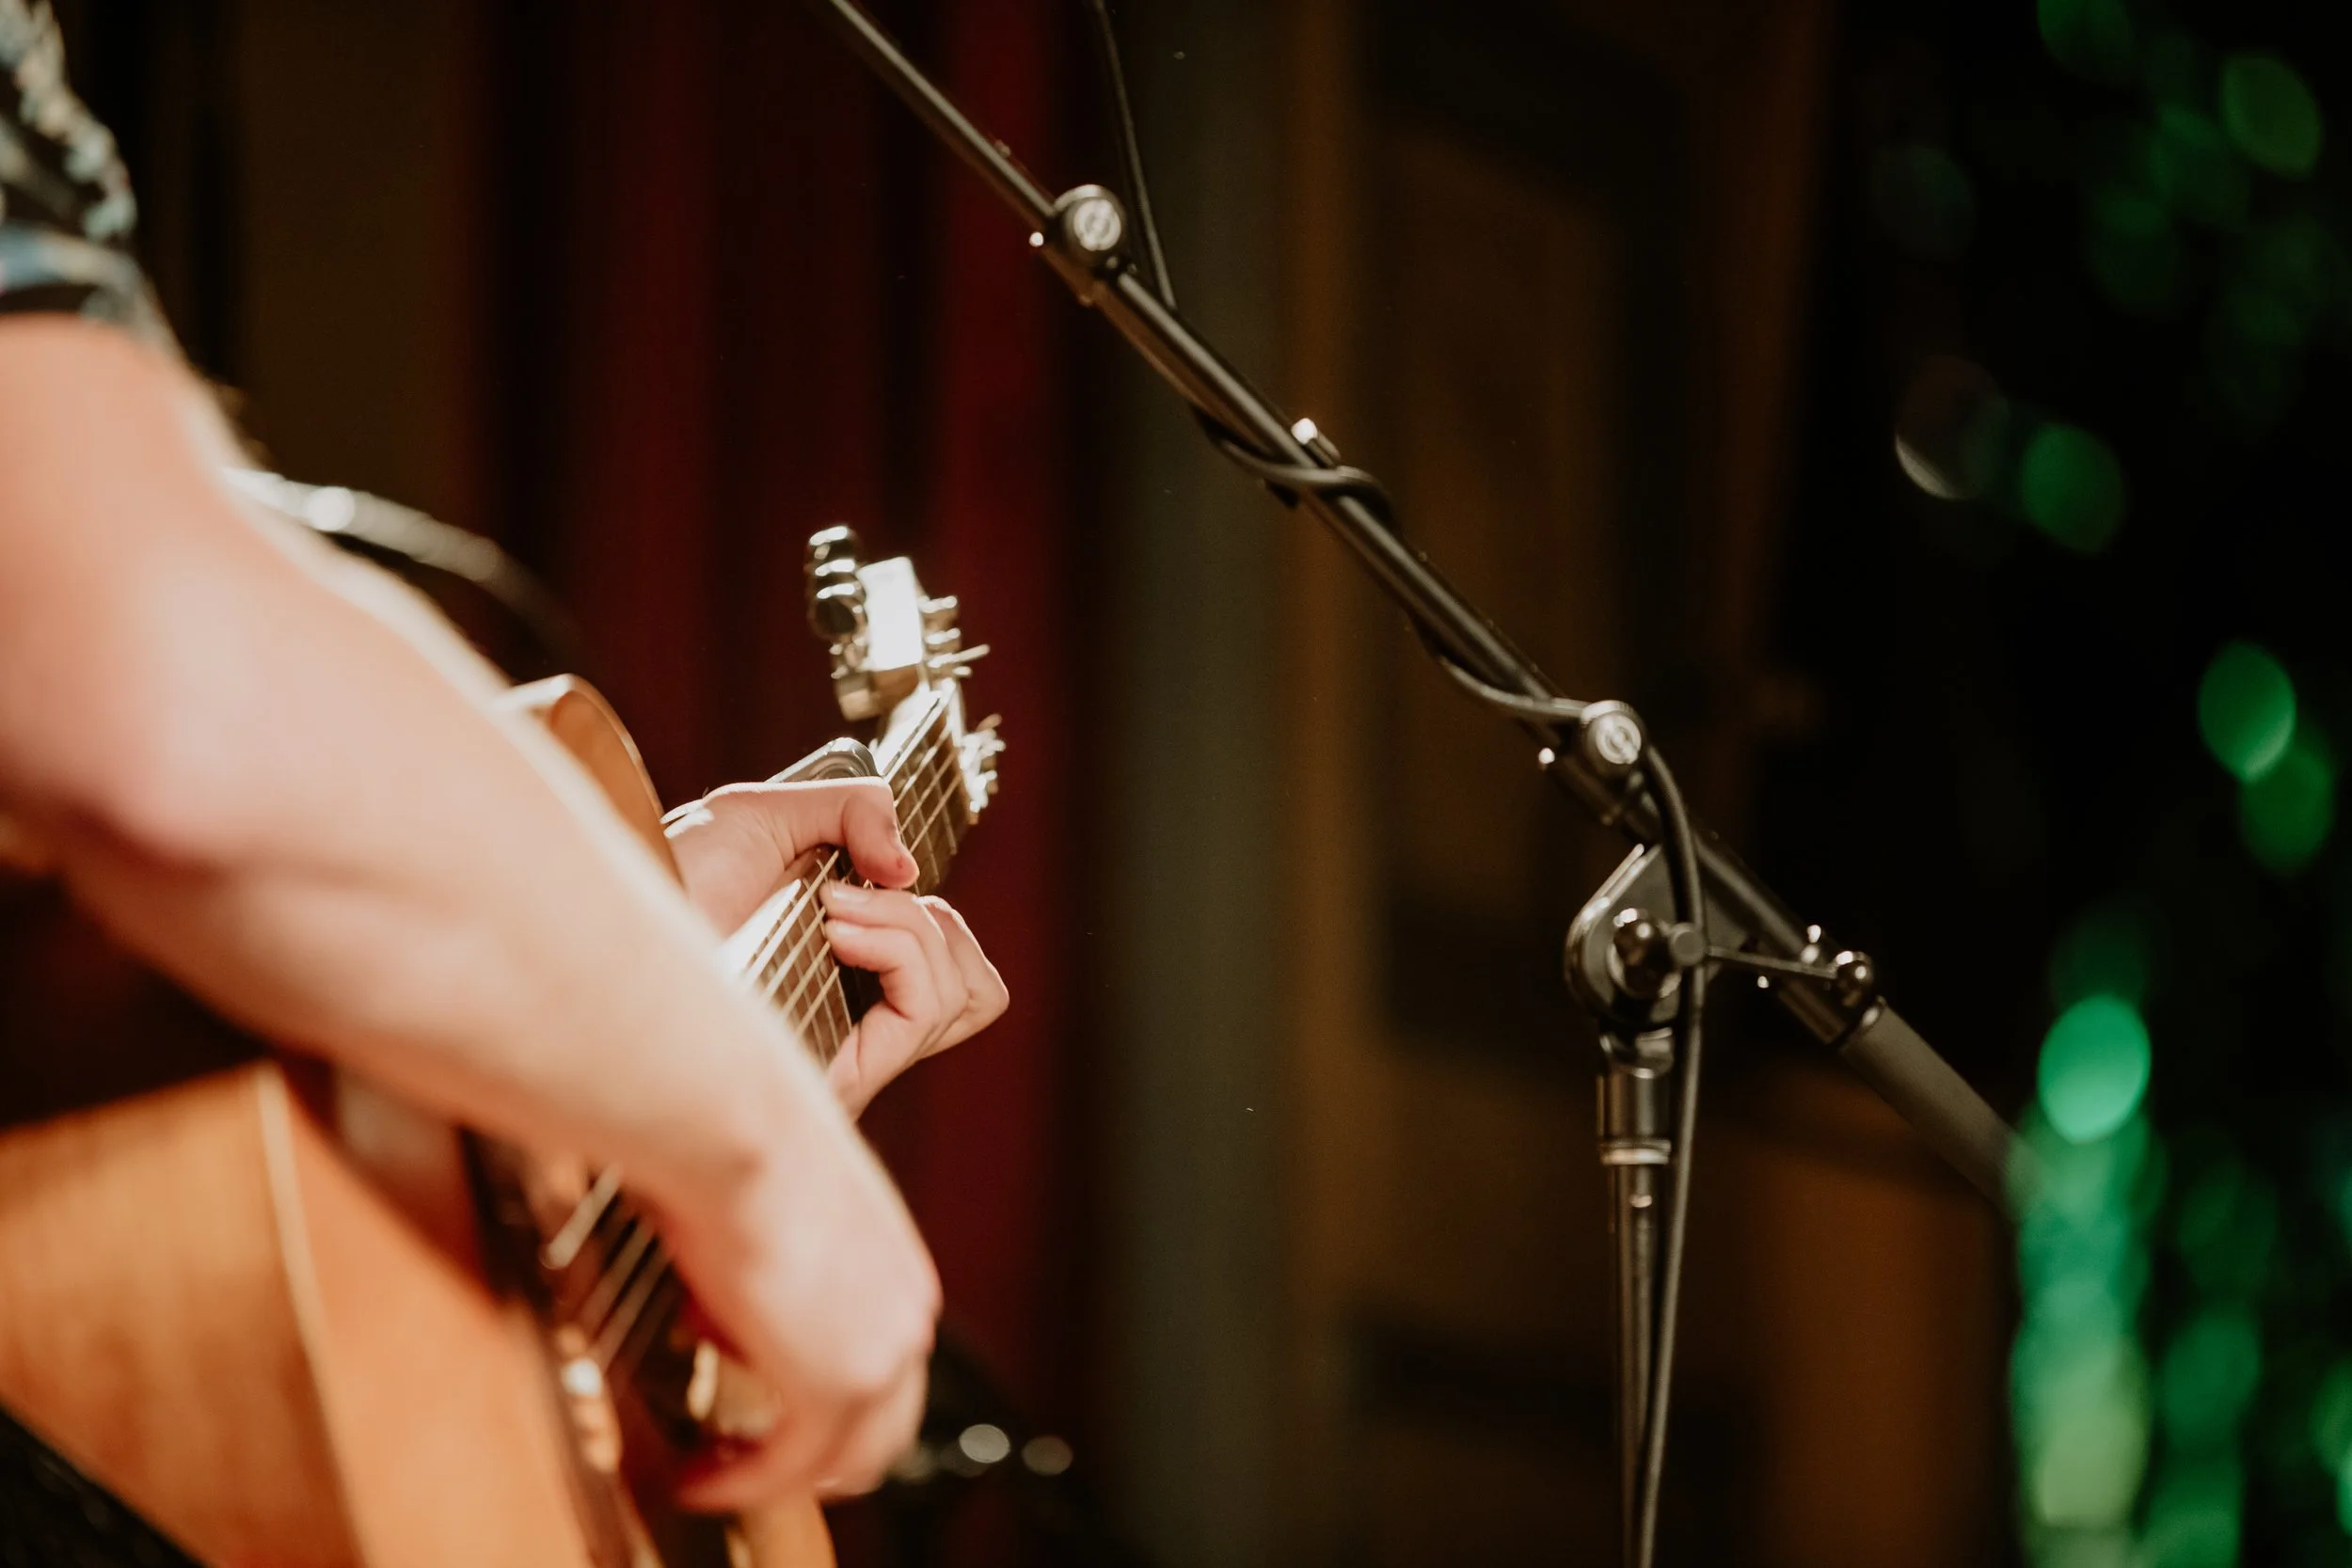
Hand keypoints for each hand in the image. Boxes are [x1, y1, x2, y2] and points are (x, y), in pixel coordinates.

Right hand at [658, 1096, 939, 1509]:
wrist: (738, 1124)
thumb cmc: (740, 1139)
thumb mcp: (770, 1205)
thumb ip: (764, 1258)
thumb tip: (716, 1285)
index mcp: (896, 1266)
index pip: (878, 1365)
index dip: (812, 1391)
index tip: (751, 1398)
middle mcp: (907, 1312)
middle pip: (880, 1426)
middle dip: (807, 1446)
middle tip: (737, 1448)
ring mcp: (884, 1353)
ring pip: (846, 1458)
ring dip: (775, 1472)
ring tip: (711, 1469)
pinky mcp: (840, 1387)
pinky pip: (790, 1467)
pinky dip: (740, 1482)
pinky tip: (697, 1477)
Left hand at [665, 779, 1007, 1112]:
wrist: (609, 920)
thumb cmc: (663, 875)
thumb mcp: (766, 811)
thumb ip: (853, 809)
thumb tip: (907, 868)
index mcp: (846, 975)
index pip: (957, 980)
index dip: (940, 926)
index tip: (877, 881)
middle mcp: (853, 1023)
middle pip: (977, 995)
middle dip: (938, 926)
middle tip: (858, 898)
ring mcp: (848, 1053)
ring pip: (959, 996)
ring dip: (912, 926)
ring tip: (831, 909)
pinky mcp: (835, 1073)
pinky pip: (921, 1008)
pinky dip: (899, 945)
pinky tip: (835, 928)